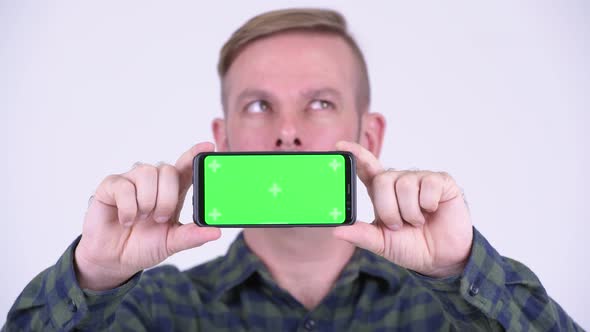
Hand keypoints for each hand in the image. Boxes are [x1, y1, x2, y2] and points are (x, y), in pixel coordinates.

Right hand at [75, 142, 221, 290]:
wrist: (114, 260)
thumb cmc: (144, 246)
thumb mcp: (172, 243)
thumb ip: (192, 236)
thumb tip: (216, 232)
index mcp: (172, 191)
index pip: (186, 166)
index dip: (196, 154)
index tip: (209, 146)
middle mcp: (153, 181)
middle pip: (168, 170)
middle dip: (167, 197)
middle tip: (159, 218)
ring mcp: (132, 181)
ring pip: (147, 172)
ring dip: (147, 202)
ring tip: (142, 219)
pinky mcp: (111, 185)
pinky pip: (125, 186)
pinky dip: (128, 208)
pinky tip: (126, 220)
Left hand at [333, 141, 472, 277]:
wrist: (441, 258)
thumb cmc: (411, 246)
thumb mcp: (382, 243)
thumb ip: (361, 235)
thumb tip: (337, 231)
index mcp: (382, 192)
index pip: (366, 168)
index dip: (355, 155)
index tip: (340, 145)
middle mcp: (399, 181)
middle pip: (383, 179)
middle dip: (388, 208)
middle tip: (398, 225)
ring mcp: (420, 179)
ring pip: (405, 184)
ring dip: (409, 211)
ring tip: (418, 221)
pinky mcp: (441, 181)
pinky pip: (428, 185)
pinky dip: (428, 205)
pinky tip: (433, 211)